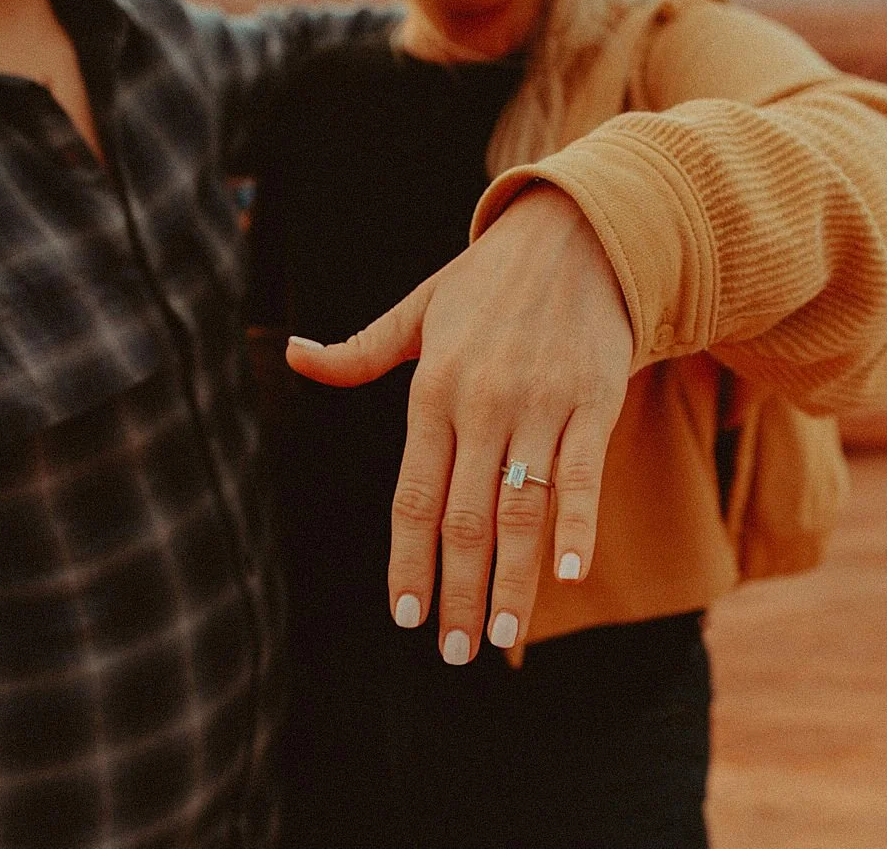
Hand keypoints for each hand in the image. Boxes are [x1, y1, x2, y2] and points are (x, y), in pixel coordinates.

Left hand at [285, 184, 631, 660]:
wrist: (578, 232)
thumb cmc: (488, 281)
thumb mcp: (418, 310)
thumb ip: (360, 352)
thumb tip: (292, 356)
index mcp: (432, 389)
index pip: (413, 496)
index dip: (408, 560)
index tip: (406, 617)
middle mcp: (482, 402)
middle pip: (466, 517)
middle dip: (458, 591)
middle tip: (453, 653)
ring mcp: (541, 403)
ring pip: (522, 507)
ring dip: (513, 580)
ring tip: (502, 638)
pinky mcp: (595, 399)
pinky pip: (584, 472)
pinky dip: (578, 523)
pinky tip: (569, 574)